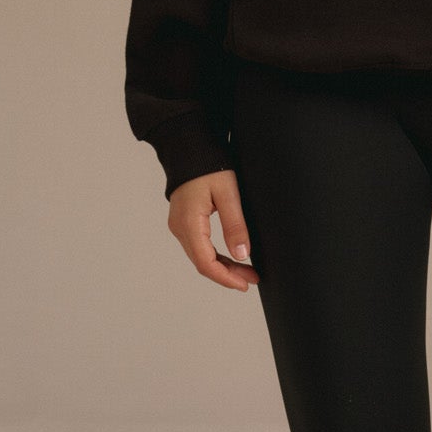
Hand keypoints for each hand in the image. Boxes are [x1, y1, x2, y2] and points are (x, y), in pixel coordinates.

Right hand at [167, 168, 258, 291]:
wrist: (190, 146)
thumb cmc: (209, 165)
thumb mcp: (228, 194)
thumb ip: (235, 226)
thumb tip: (242, 255)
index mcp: (189, 223)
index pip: (206, 263)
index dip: (226, 278)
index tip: (245, 285)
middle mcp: (179, 228)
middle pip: (202, 263)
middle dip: (228, 274)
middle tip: (252, 278)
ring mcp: (179, 225)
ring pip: (201, 256)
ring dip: (223, 266)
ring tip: (247, 271)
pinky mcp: (183, 221)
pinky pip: (198, 246)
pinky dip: (215, 255)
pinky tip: (232, 257)